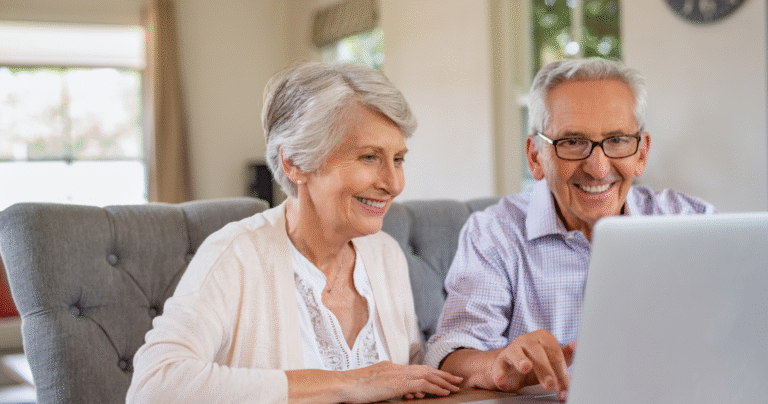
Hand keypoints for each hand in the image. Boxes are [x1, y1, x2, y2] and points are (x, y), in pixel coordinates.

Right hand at [341, 361, 461, 402]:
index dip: (431, 373)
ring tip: (455, 386)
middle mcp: (396, 368)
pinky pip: (422, 385)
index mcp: (391, 368)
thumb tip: (399, 391)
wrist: (344, 385)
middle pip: (425, 369)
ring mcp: (397, 374)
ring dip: (443, 380)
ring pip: (427, 375)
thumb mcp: (374, 386)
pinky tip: (444, 392)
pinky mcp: (398, 383)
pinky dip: (435, 388)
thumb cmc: (353, 388)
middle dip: (442, 375)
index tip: (442, 378)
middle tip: (456, 379)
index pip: (416, 369)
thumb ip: (388, 386)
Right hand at [490, 330, 574, 400]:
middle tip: (551, 385)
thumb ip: (566, 354)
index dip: (561, 371)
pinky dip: (499, 373)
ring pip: (517, 353)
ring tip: (525, 368)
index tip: (565, 388)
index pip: (555, 353)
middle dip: (545, 370)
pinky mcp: (499, 360)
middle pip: (538, 352)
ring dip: (522, 362)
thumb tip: (578, 345)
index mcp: (543, 337)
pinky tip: (501, 379)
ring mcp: (512, 348)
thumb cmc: (535, 361)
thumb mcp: (552, 359)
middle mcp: (527, 340)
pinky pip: (499, 365)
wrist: (510, 367)